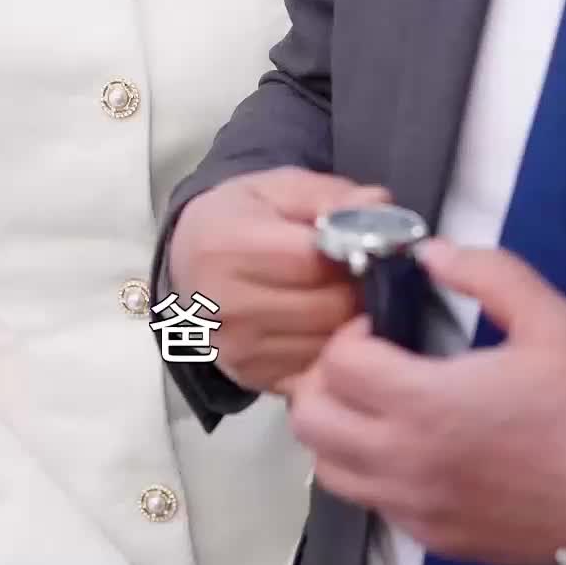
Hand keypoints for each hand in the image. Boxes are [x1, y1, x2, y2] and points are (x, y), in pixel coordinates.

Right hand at [168, 168, 389, 395]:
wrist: (187, 259)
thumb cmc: (239, 219)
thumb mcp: (278, 188)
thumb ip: (331, 195)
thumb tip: (378, 204)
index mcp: (226, 248)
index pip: (315, 263)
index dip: (354, 253)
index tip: (367, 246)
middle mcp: (224, 305)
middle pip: (327, 309)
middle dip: (359, 291)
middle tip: (366, 274)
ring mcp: (235, 348)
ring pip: (329, 346)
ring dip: (350, 324)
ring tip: (346, 297)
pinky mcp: (249, 376)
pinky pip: (317, 372)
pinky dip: (333, 351)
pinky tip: (327, 326)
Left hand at [289, 239, 565, 564]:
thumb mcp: (546, 316)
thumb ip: (485, 273)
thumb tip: (431, 253)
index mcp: (425, 402)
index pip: (335, 364)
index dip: (349, 335)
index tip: (379, 328)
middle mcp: (404, 461)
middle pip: (310, 420)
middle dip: (323, 381)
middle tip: (363, 364)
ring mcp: (413, 507)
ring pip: (329, 469)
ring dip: (337, 430)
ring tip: (376, 406)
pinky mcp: (430, 538)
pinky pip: (370, 502)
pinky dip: (368, 472)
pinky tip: (409, 448)